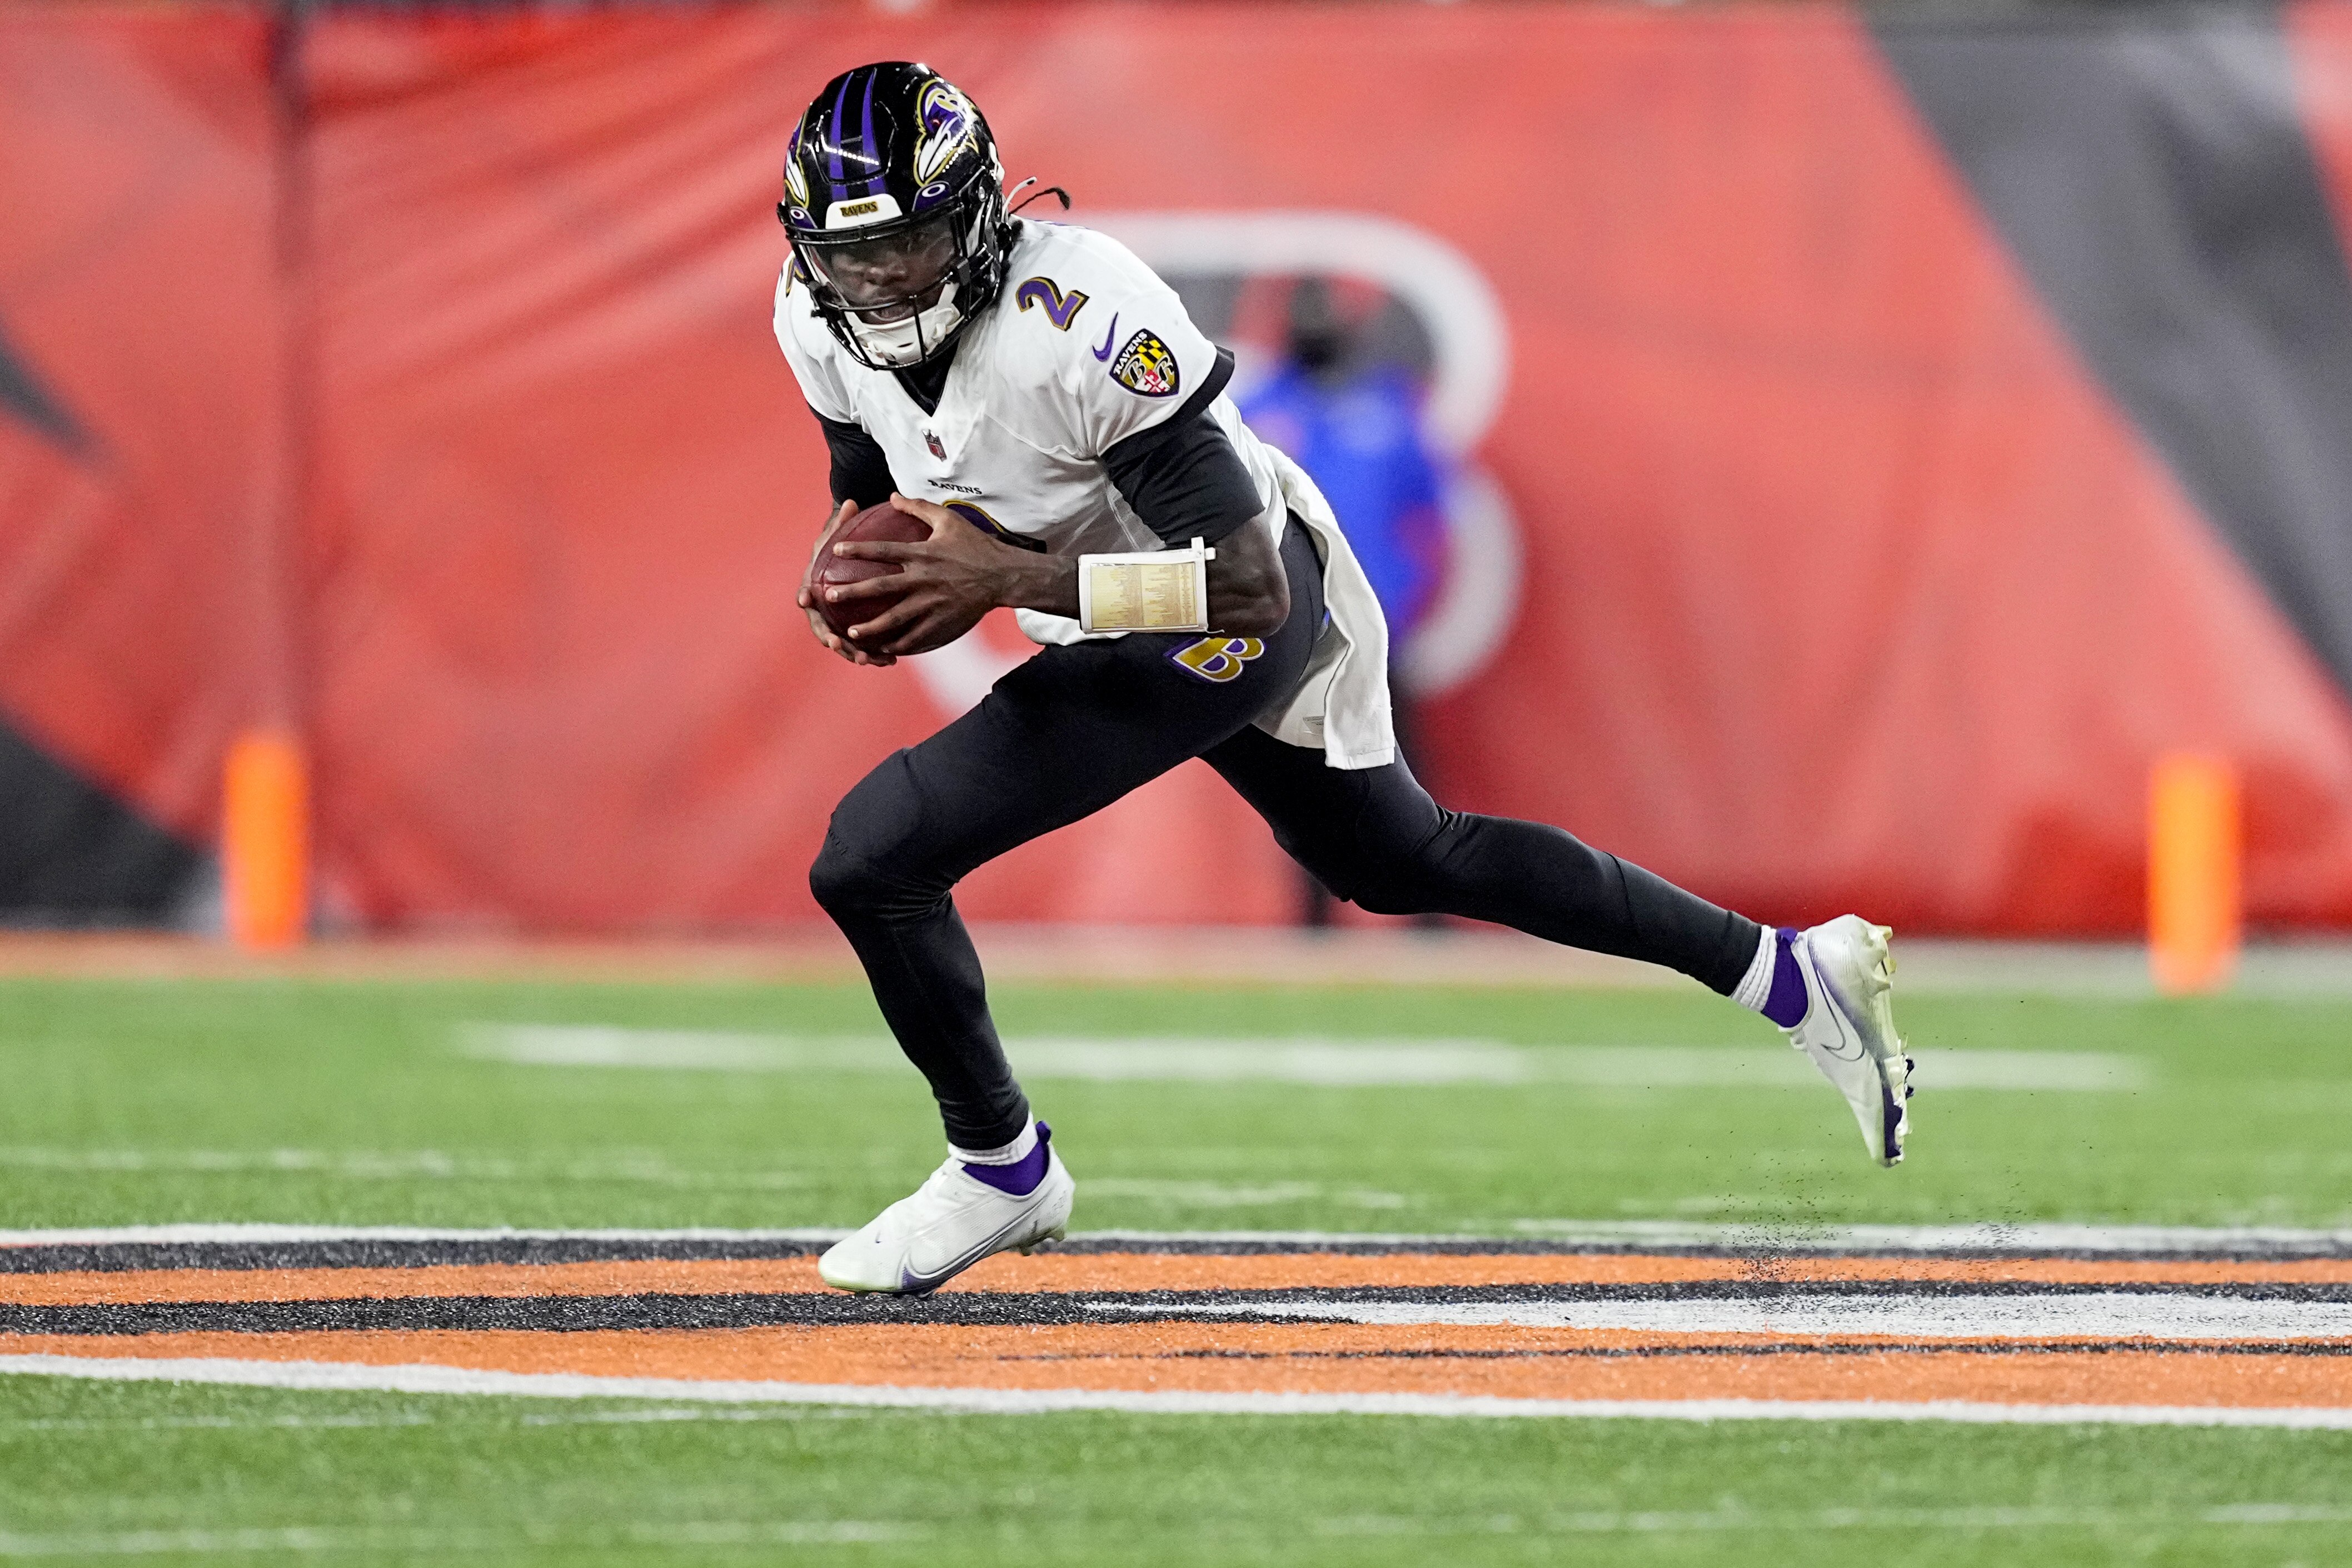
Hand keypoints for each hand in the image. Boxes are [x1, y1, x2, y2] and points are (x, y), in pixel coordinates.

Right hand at [797, 500, 894, 666]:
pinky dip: (874, 654)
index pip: (805, 592)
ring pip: (844, 642)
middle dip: (828, 637)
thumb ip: (843, 523)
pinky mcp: (855, 632)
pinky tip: (891, 660)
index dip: (803, 597)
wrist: (848, 563)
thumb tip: (850, 503)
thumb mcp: (841, 533)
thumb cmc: (843, 546)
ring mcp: (839, 622)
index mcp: (814, 585)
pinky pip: (863, 646)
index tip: (804, 599)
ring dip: (853, 653)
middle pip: (822, 626)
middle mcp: (824, 609)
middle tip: (836, 644)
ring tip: (867, 660)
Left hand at [822, 493, 1045, 657]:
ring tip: (850, 632)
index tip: (836, 549)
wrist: (1004, 576)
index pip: (883, 550)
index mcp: (922, 554)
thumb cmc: (976, 545)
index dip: (858, 549)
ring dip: (870, 626)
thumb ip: (918, 507)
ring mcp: (932, 603)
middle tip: (828, 596)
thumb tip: (892, 496)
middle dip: (852, 592)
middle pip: (880, 587)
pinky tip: (884, 648)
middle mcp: (923, 579)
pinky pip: (916, 636)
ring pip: (895, 618)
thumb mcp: (949, 520)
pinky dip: (899, 643)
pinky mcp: (942, 621)